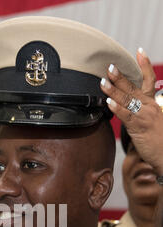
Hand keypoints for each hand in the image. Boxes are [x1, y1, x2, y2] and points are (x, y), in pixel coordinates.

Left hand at [100, 49, 162, 174]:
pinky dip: (117, 108)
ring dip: (113, 90)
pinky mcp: (138, 127)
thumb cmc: (159, 140)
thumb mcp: (153, 122)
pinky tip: (109, 102)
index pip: (149, 80)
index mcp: (153, 103)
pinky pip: (126, 116)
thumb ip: (141, 113)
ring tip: (103, 82)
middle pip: (133, 88)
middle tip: (110, 67)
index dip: (144, 65)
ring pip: (127, 100)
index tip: (139, 51)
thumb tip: (127, 109)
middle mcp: (149, 106)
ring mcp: (144, 116)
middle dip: (120, 77)